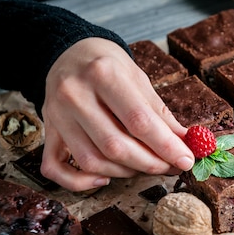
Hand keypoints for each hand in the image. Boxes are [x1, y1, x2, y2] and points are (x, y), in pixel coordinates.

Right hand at [40, 38, 194, 191]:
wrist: (70, 52)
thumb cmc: (108, 66)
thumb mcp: (138, 78)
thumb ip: (160, 113)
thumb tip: (185, 143)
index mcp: (103, 73)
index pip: (139, 120)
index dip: (166, 146)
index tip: (186, 160)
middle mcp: (74, 94)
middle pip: (115, 145)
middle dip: (150, 163)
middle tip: (171, 168)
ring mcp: (56, 115)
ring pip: (92, 161)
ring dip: (125, 172)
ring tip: (145, 166)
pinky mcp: (47, 131)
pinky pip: (55, 168)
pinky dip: (81, 182)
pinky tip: (105, 178)